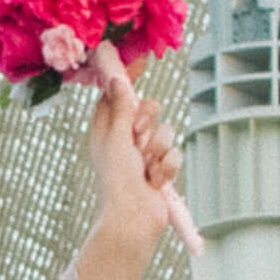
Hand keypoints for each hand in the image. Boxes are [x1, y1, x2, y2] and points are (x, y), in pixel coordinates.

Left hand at [80, 43, 183, 279]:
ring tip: (145, 168)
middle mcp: (123, 140)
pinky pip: (174, 153)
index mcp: (105, 131)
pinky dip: (167, 167)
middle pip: (147, 107)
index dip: (126, 76)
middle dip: (148, 121)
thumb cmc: (116, 181)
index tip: (141, 58)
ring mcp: (143, 155)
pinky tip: (155, 182)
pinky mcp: (160, 168)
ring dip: (157, 149)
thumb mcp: (116, 139)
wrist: (133, 220)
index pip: (116, 94)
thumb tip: (115, 76)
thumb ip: (120, 106)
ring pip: (164, 130)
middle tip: (137, 139)